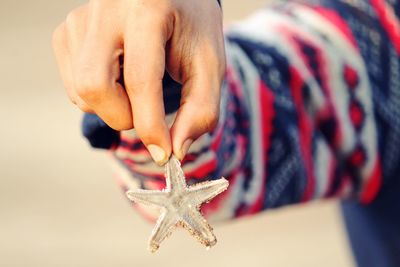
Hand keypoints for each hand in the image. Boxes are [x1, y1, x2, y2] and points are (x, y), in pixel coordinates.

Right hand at [52, 0, 225, 164]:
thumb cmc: (192, 29)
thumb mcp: (209, 64)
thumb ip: (200, 109)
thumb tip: (176, 151)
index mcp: (147, 11)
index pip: (140, 79)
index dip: (151, 126)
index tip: (164, 154)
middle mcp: (106, 10)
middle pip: (95, 87)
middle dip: (124, 116)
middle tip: (148, 111)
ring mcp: (80, 20)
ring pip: (82, 92)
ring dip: (113, 107)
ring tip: (138, 85)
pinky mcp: (67, 32)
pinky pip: (75, 86)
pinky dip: (100, 97)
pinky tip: (119, 77)